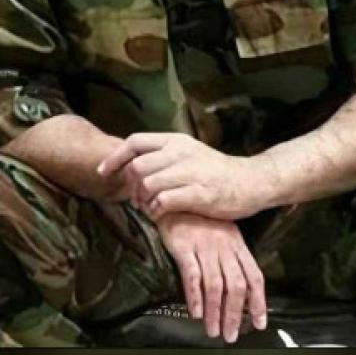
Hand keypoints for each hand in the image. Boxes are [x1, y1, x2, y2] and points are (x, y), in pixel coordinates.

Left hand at [95, 132, 267, 220]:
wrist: (252, 181)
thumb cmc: (217, 171)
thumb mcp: (190, 154)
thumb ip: (164, 156)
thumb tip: (133, 166)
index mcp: (176, 141)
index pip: (134, 142)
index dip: (114, 158)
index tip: (103, 173)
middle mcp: (181, 152)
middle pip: (137, 166)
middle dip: (130, 186)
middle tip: (135, 199)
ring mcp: (191, 172)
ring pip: (148, 184)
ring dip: (142, 200)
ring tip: (149, 207)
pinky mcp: (199, 193)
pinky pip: (164, 201)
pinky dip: (156, 210)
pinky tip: (161, 214)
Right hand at [156, 211, 266, 342]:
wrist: (174, 196)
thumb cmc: (197, 217)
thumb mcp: (222, 233)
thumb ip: (231, 258)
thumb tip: (237, 290)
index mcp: (236, 245)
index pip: (254, 277)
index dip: (258, 302)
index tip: (260, 323)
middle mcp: (224, 247)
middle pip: (236, 286)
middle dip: (235, 314)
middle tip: (231, 335)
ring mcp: (204, 246)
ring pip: (215, 285)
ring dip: (215, 312)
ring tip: (212, 330)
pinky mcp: (183, 246)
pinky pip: (192, 274)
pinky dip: (195, 296)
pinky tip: (195, 312)